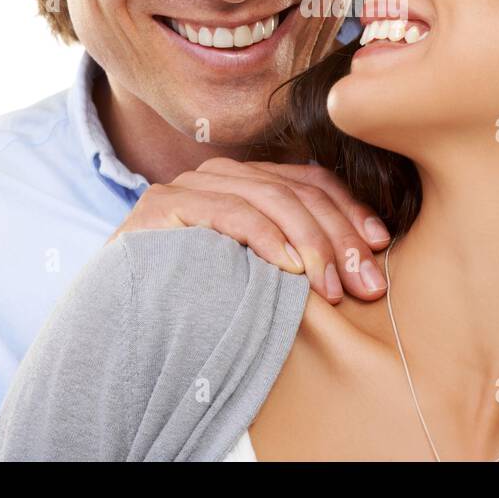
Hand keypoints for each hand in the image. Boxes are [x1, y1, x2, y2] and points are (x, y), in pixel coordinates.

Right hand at [106, 157, 390, 302]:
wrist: (117, 322)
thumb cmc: (196, 302)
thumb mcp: (258, 273)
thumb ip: (295, 255)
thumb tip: (364, 257)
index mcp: (246, 183)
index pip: (310, 181)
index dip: (349, 209)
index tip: (380, 245)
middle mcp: (219, 175)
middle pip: (297, 189)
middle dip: (339, 236)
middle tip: (366, 282)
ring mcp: (190, 186)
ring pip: (270, 198)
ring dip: (311, 243)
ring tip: (332, 287)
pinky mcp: (163, 205)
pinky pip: (230, 212)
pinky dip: (266, 239)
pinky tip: (290, 269)